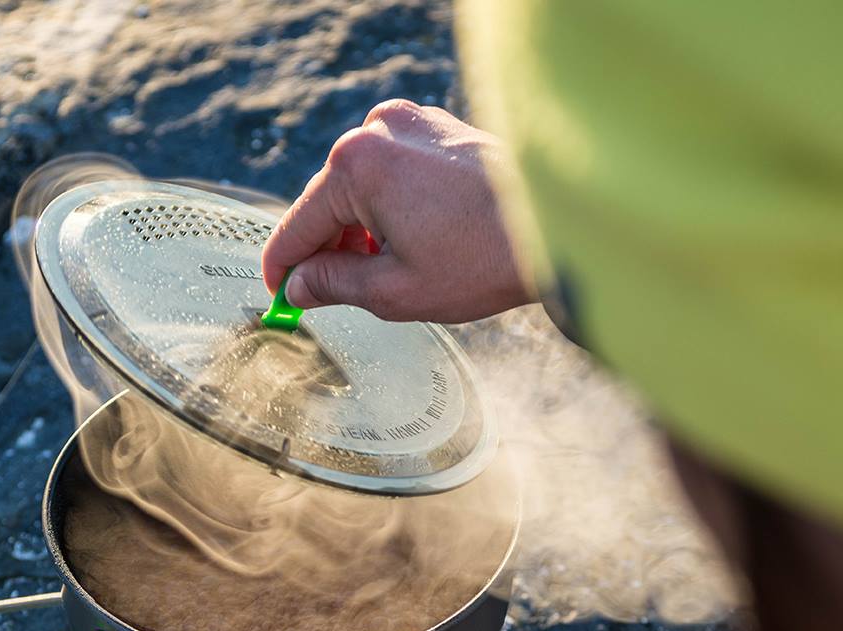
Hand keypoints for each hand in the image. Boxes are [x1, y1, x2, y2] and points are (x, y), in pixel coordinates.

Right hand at [262, 100, 534, 322]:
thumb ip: (335, 284)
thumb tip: (299, 286)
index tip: (279, 296)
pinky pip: (392, 168)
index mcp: (356, 167)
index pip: (298, 224)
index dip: (284, 268)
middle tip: (333, 296)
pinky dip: (389, 204)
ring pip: (361, 185)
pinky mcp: (437, 125)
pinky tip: (412, 240)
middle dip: (329, 247)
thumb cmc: (483, 260)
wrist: (562, 227)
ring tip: (388, 271)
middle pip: (328, 200)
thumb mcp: (396, 290)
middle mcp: (377, 131)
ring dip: (361, 227)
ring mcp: (410, 122)